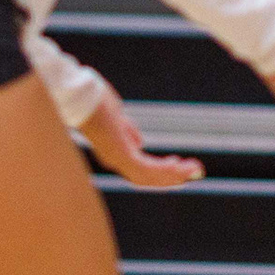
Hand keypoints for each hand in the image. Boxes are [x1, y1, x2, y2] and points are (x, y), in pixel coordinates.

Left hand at [76, 79, 204, 188]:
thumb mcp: (115, 118)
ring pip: (149, 177)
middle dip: (173, 177)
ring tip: (195, 170)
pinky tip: (180, 164)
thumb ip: (127, 131)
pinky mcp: (120, 153)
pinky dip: (165, 170)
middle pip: (148, 179)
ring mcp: (117, 158)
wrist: (78, 95)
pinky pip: (146, 168)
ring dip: (174, 175)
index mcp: (115, 152)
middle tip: (196, 172)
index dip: (161, 171)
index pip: (141, 169)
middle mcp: (115, 160)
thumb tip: (140, 142)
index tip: (179, 164)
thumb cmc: (93, 101)